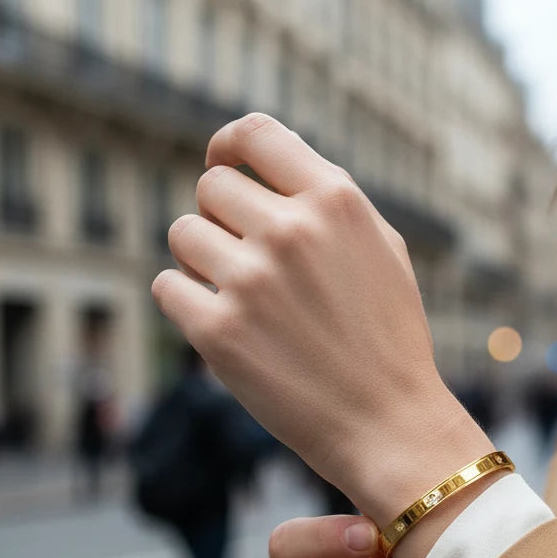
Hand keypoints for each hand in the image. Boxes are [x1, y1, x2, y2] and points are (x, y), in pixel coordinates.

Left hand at [152, 113, 480, 519]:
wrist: (389, 424)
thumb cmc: (389, 338)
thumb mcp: (384, 251)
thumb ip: (330, 202)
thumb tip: (269, 169)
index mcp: (335, 201)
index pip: (255, 133)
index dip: (227, 144)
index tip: (222, 163)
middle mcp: (291, 232)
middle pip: (211, 187)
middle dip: (221, 218)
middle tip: (245, 259)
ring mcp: (252, 282)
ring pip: (182, 233)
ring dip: (200, 260)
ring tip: (234, 295)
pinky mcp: (219, 333)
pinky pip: (167, 287)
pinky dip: (184, 302)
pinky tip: (219, 323)